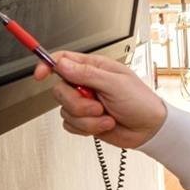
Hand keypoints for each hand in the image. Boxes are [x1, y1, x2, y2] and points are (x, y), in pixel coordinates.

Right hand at [34, 51, 166, 147]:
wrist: (149, 129)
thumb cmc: (140, 102)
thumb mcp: (115, 83)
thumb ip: (86, 74)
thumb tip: (62, 64)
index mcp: (94, 68)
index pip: (63, 60)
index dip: (47, 65)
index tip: (40, 74)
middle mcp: (87, 84)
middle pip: (60, 89)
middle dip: (76, 102)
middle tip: (97, 105)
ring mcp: (85, 103)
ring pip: (65, 110)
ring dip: (87, 118)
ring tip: (106, 116)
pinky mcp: (85, 121)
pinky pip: (70, 125)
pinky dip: (86, 128)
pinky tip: (103, 125)